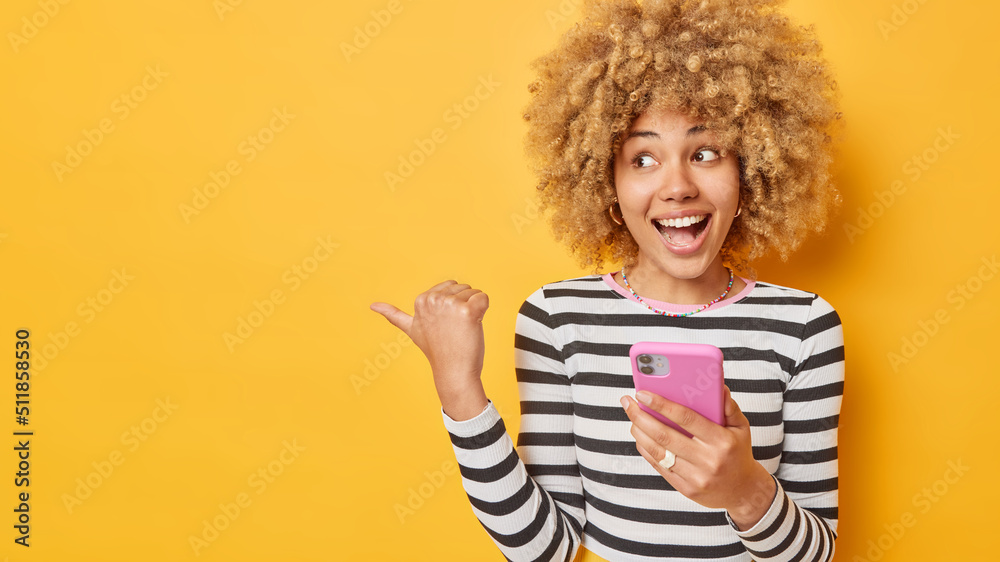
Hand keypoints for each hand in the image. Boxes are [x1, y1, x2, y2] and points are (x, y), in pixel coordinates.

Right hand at [370, 280, 489, 419]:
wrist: (453, 371)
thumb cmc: (437, 350)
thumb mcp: (412, 329)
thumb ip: (393, 315)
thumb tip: (372, 305)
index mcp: (421, 300)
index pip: (450, 286)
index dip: (452, 306)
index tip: (444, 325)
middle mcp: (433, 299)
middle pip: (463, 288)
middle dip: (463, 306)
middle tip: (454, 329)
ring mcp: (449, 305)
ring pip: (473, 293)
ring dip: (473, 311)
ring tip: (461, 330)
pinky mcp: (467, 311)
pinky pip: (484, 298)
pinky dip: (484, 310)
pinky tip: (473, 325)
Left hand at [620, 385, 775, 529]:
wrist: (744, 491)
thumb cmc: (738, 453)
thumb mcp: (741, 427)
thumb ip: (728, 406)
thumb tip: (717, 386)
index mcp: (721, 441)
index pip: (686, 418)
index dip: (661, 404)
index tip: (642, 393)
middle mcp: (708, 460)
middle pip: (665, 435)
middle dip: (641, 417)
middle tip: (628, 403)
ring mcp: (696, 477)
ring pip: (659, 452)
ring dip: (640, 433)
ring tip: (632, 418)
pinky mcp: (687, 489)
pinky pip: (660, 467)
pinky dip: (646, 450)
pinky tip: (640, 437)